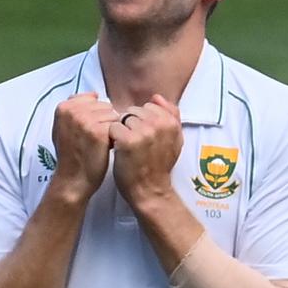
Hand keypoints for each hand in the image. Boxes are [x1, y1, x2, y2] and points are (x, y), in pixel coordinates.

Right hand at [50, 92, 118, 201]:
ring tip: (98, 143)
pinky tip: (105, 147)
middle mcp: (72, 111)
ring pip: (113, 114)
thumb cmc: (71, 154)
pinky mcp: (98, 132)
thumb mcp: (63, 127)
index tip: (85, 131)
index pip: (92, 99)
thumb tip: (94, 94)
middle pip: (104, 105)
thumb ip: (75, 108)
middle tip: (92, 139)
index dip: (94, 115)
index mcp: (63, 107)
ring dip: (111, 128)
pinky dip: (115, 136)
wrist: (73, 179)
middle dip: (103, 121)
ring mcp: (85, 120)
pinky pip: (117, 125)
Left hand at [110, 94, 183, 208]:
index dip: (143, 122)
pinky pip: (113, 128)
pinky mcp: (127, 140)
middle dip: (131, 125)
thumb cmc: (160, 165)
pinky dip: (113, 139)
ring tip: (128, 148)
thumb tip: (156, 97)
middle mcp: (158, 124)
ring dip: (121, 132)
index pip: (149, 107)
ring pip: (122, 119)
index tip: (146, 138)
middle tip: (136, 145)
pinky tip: (120, 150)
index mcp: (171, 122)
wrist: (150, 190)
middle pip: (134, 111)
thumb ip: (171, 115)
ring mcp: (143, 131)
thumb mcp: (175, 139)